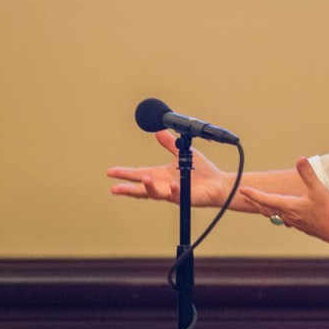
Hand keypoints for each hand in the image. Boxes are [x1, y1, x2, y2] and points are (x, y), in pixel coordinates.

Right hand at [107, 129, 232, 206]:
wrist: (218, 183)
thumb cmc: (201, 171)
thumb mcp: (182, 153)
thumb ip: (169, 143)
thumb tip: (158, 131)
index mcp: (160, 175)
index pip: (138, 174)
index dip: (124, 174)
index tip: (110, 172)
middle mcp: (163, 185)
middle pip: (140, 188)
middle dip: (127, 189)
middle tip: (114, 188)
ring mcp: (173, 193)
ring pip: (155, 194)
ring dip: (148, 188)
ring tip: (144, 180)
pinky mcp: (184, 198)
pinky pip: (176, 195)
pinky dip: (173, 191)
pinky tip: (171, 187)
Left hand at [239, 158, 328, 251]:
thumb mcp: (319, 190)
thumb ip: (308, 174)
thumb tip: (300, 159)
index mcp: (290, 206)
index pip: (266, 199)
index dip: (253, 194)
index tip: (242, 190)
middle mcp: (289, 216)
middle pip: (267, 208)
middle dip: (255, 201)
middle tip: (244, 196)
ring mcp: (296, 223)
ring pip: (277, 215)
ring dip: (267, 208)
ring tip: (261, 204)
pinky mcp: (304, 226)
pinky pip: (287, 219)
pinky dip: (280, 213)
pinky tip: (284, 213)